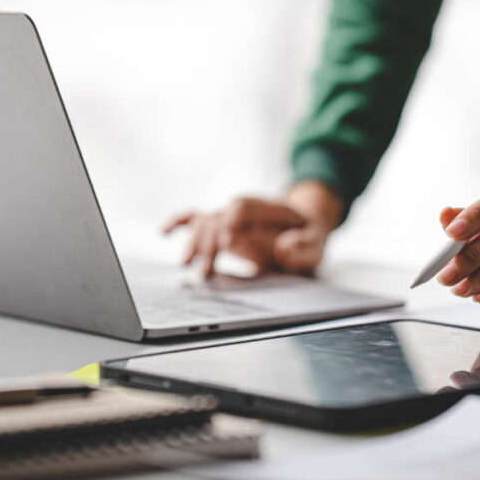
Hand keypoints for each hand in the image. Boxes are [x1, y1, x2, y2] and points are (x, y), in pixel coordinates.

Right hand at [162, 181, 341, 276]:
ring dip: (193, 241)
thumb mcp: (316, 243)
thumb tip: (283, 247)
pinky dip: (178, 222)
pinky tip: (163, 232)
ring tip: (187, 265)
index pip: (241, 208)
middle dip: (208, 243)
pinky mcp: (219, 224)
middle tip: (204, 272)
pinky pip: (195, 218)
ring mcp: (229, 215)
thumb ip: (304, 246)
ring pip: (204, 220)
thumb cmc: (308, 235)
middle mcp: (243, 209)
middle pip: (218, 217)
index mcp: (266, 207)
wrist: (302, 222)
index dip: (231, 222)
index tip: (226, 241)